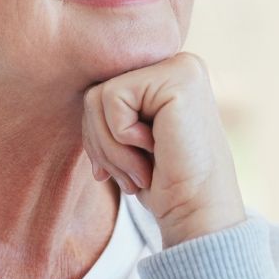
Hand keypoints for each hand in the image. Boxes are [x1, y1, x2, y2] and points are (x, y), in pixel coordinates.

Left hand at [81, 52, 246, 247]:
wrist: (198, 215)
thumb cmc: (166, 184)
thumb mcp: (131, 139)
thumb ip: (113, 111)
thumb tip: (80, 94)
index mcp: (168, 75)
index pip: (102, 91)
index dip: (96, 136)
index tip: (115, 172)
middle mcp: (178, 63)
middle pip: (96, 92)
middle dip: (99, 143)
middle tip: (131, 176)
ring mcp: (180, 67)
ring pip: (98, 96)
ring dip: (110, 146)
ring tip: (140, 170)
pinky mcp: (177, 78)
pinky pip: (112, 99)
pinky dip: (122, 138)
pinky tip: (154, 151)